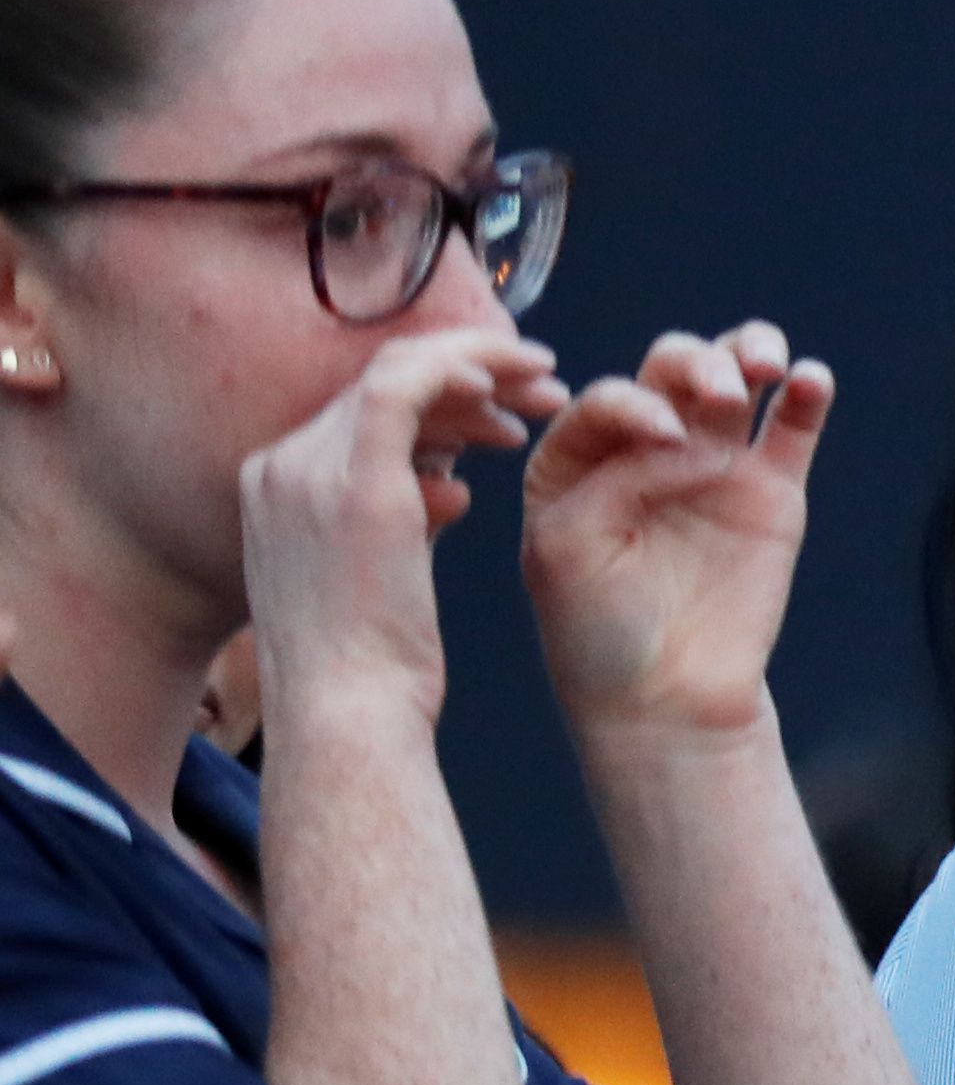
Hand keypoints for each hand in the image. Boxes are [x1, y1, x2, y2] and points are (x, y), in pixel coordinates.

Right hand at [242, 331, 565, 724]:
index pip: (361, 414)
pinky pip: (402, 387)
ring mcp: (307, 471)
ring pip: (395, 373)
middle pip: (379, 387)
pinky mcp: (352, 483)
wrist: (347, 713)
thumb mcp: (384, 577)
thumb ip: (406, 520)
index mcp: (277, 490)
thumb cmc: (373, 670)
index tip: (502, 417)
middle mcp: (279, 468)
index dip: (440, 402)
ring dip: (479, 373)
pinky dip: (456, 371)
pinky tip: (504, 384)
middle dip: (470, 380)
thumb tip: (449, 489)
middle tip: (540, 391)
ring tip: (547, 392)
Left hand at [522, 322, 829, 744]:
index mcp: (580, 460)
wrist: (671, 701)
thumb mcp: (563, 546)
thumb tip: (683, 437)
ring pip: (735, 379)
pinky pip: (793, 426)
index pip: (608, 397)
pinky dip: (807, 393)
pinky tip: (810, 381)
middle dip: (695, 364)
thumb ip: (606, 475)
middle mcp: (647, 450)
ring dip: (748, 353)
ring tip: (768, 364)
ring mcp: (714, 466)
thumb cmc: (599, 632)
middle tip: (716, 392)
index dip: (635, 399)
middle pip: (672, 370)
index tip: (661, 434)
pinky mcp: (772, 492)